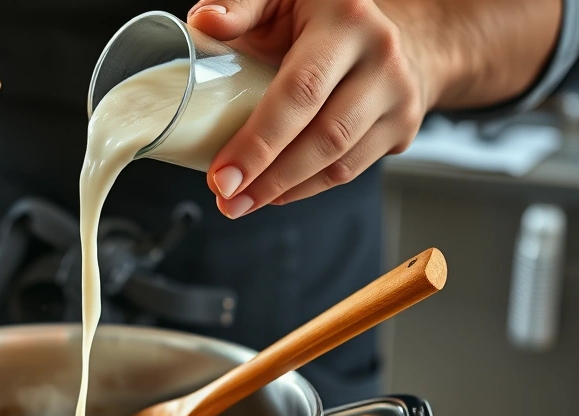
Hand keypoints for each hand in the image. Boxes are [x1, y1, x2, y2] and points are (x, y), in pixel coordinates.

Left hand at [187, 0, 437, 217]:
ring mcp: (398, 96)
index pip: (301, 90)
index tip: (223, 174)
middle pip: (324, 135)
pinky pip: (350, 170)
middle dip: (268, 176)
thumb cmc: (317, 16)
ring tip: (240, 203)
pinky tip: (273, 194)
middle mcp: (381, 57)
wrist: (388, 31)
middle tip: (227, 199)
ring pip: (338, 161)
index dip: (259, 140)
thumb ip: (241, 6)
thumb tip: (205, 23)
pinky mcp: (402, 127)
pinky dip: (306, 189)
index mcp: (344, 20)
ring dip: (284, 190)